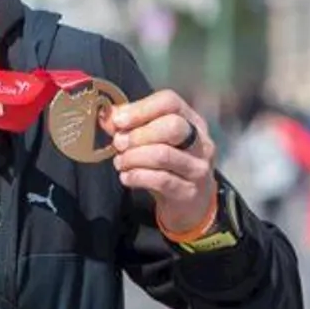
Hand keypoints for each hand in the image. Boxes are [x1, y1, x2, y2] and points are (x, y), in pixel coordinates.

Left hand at [107, 90, 216, 237]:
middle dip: (138, 134)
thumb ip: (131, 126)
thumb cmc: (169, 166)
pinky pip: (161, 180)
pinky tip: (126, 177)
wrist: (190, 206)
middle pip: (172, 126)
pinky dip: (137, 176)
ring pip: (163, 155)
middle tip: (118, 144)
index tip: (118, 121)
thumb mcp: (153, 141)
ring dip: (133, 157)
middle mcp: (201, 142)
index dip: (141, 108)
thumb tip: (108, 116)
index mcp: (192, 121)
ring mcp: (198, 168)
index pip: (170, 102)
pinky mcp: (189, 192)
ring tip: (120, 162)